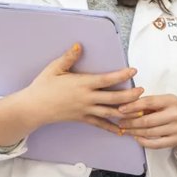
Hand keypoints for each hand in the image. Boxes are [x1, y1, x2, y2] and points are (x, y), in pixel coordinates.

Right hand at [0, 45, 142, 146]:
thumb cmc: (43, 86)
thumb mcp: (54, 68)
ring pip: (110, 113)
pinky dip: (111, 128)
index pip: (106, 79)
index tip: (133, 70)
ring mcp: (85, 110)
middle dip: (130, 95)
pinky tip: (122, 131)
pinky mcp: (82, 119)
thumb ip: (68, 57)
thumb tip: (79, 45)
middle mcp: (87, 98)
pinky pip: (100, 124)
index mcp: (82, 84)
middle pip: (114, 98)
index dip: (121, 75)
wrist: (34, 107)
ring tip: (139, 110)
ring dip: (126, 112)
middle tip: (142, 91)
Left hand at [113, 94, 176, 163]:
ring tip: (125, 130)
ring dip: (134, 132)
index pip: (149, 102)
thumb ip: (148, 103)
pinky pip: (156, 144)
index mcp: (171, 100)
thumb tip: (126, 106)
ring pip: (150, 132)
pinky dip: (144, 142)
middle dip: (131, 122)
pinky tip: (136, 138)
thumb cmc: (172, 110)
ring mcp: (176, 129)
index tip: (120, 109)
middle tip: (120, 123)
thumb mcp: (164, 102)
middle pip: (148, 120)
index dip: (133, 106)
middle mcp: (175, 114)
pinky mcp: (175, 141)